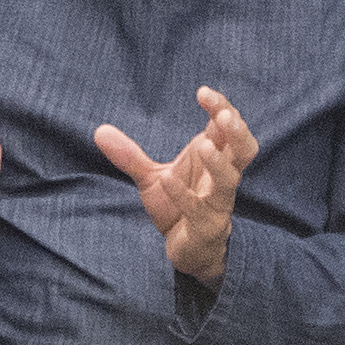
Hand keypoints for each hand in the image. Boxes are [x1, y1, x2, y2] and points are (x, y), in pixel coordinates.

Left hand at [93, 87, 256, 285]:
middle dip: (237, 131)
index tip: (202, 92)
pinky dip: (184, 195)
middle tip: (223, 115)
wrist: (187, 252)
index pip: (229, 127)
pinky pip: (199, 209)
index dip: (222, 108)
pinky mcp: (205, 226)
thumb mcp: (151, 178)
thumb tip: (99, 130)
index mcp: (214, 159)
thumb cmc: (177, 209)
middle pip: (245, 149)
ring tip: (204, 145)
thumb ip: (130, 156)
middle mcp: (222, 178)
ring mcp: (217, 203)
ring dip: (220, 162)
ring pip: (231, 180)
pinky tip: (167, 180)